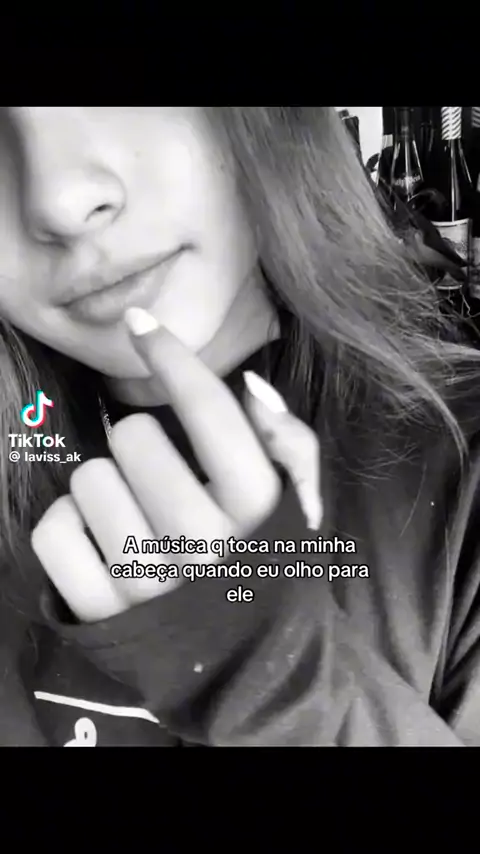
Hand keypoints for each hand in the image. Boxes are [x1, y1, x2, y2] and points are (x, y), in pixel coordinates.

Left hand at [32, 309, 320, 622]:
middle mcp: (202, 545)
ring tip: (133, 517)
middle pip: (132, 437)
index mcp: (255, 509)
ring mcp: (147, 582)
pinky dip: (68, 527)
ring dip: (105, 489)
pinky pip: (54, 530)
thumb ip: (290, 442)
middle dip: (140, 446)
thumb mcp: (295, 503)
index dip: (171, 355)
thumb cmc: (260, 561)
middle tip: (157, 477)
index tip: (142, 323)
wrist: (240, 657)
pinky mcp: (99, 611)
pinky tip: (99, 542)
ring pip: (88, 480)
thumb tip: (251, 386)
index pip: (208, 410)